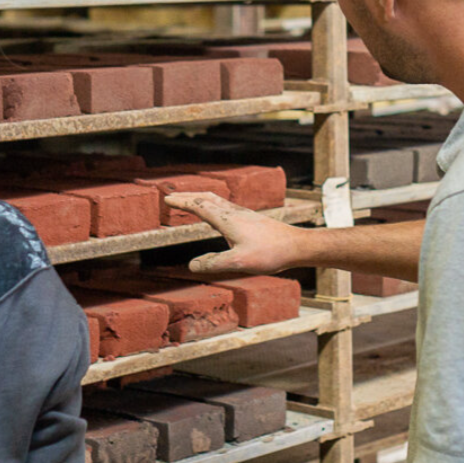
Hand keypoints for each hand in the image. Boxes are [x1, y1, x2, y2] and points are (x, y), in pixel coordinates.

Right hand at [163, 192, 304, 273]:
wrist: (296, 246)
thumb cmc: (270, 254)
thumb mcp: (239, 263)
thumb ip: (214, 263)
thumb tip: (192, 265)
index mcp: (227, 219)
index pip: (199, 206)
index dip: (182, 202)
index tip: (167, 199)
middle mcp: (234, 212)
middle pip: (206, 198)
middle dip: (188, 196)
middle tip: (172, 197)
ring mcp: (243, 214)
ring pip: (217, 200)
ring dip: (200, 198)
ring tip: (190, 200)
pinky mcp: (251, 220)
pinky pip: (225, 206)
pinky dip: (212, 204)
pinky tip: (216, 213)